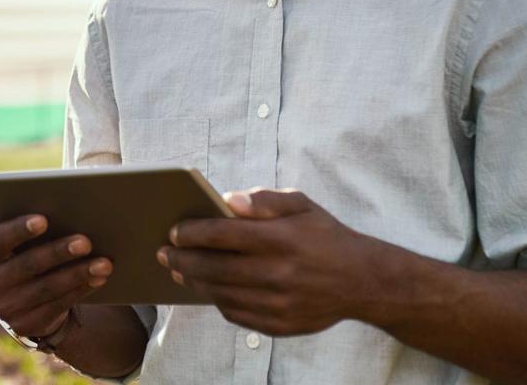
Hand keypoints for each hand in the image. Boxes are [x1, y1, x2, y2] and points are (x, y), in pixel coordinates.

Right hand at [0, 214, 114, 338]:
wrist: (23, 299)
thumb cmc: (23, 253)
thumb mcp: (15, 240)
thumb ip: (16, 218)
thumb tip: (31, 187)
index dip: (19, 230)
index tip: (44, 219)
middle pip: (27, 265)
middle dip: (58, 252)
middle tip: (86, 241)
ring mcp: (5, 308)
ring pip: (47, 287)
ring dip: (78, 273)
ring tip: (104, 262)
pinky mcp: (25, 325)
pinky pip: (57, 305)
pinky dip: (81, 289)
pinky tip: (99, 278)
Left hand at [156, 188, 382, 336]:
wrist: (362, 281)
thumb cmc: (326, 237)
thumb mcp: (302, 205)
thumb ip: (265, 200)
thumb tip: (227, 200)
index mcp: (282, 239)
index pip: (224, 234)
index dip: (193, 233)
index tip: (174, 231)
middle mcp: (279, 273)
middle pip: (215, 268)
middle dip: (182, 261)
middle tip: (164, 254)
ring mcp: (278, 304)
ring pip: (221, 294)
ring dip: (195, 283)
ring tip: (180, 272)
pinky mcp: (279, 326)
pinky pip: (236, 315)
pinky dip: (217, 301)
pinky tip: (209, 289)